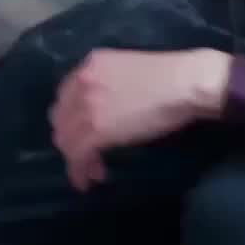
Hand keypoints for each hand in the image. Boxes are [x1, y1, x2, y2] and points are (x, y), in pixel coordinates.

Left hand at [51, 47, 229, 192]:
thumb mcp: (128, 71)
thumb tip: (108, 110)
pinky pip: (77, 155)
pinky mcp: (97, 129)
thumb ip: (109, 85)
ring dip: (75, 158)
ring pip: (67, 139)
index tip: (83, 134)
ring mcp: (87, 106)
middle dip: (70, 140)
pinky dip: (79, 171)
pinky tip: (88, 180)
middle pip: (61, 119)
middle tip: (87, 155)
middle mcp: (82, 83)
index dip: (72, 119)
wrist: (184, 82)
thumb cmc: (170, 76)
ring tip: (91, 171)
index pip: (66, 97)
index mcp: (90, 65)